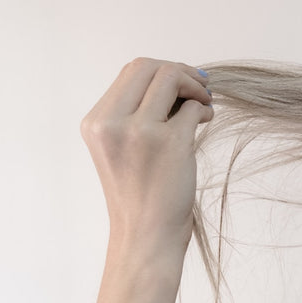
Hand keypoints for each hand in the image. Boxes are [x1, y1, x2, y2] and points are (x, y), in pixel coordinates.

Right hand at [80, 58, 212, 259]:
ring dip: (195, 86)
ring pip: (170, 78)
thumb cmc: (140, 195)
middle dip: (180, 72)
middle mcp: (111, 123)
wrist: (146, 236)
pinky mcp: (171, 143)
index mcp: (95, 122)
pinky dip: (203, 109)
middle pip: (148, 66)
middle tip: (201, 87)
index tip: (181, 83)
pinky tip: (206, 120)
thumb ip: (133, 114)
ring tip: (204, 104)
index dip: (160, 71)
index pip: (129, 72)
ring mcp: (140, 131)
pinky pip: (193, 108)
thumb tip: (172, 79)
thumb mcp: (120, 149)